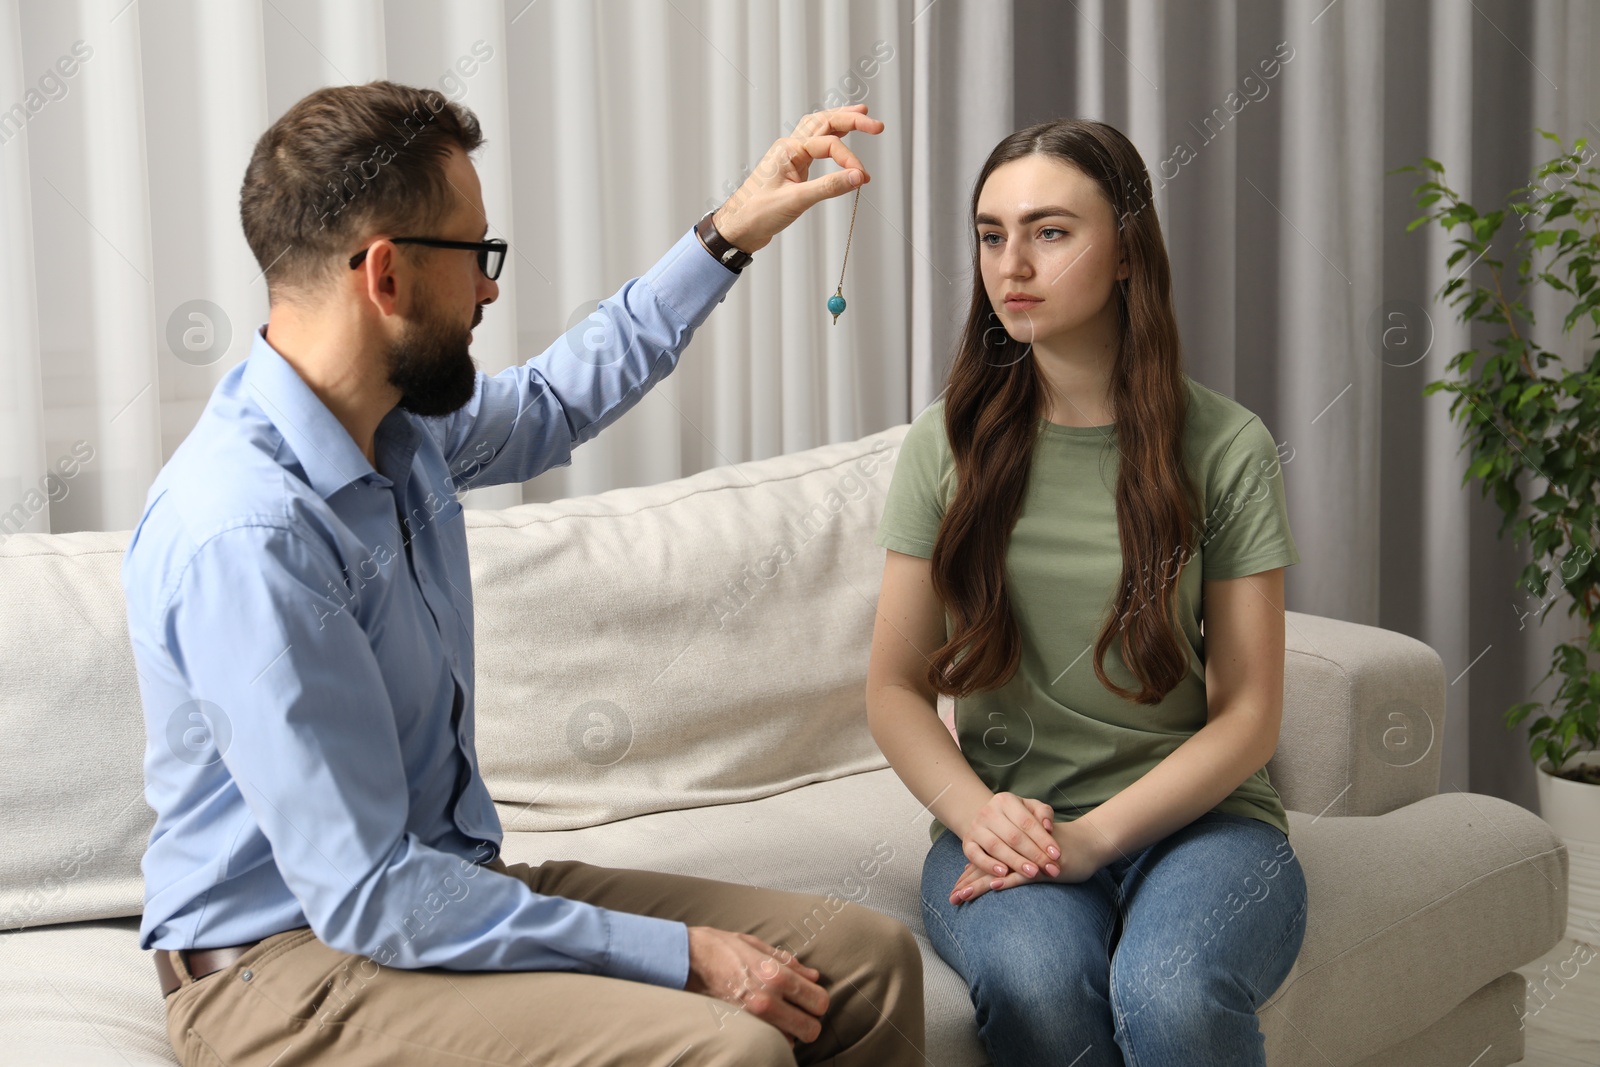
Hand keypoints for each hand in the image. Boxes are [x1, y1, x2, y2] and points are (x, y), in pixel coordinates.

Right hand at [684, 926, 828, 1047]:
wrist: (685, 960)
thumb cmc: (721, 948)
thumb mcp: (757, 945)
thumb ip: (789, 963)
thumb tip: (813, 976)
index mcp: (777, 975)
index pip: (819, 1002)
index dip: (818, 1001)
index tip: (810, 999)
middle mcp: (767, 1000)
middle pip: (811, 1030)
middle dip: (809, 1022)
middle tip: (800, 1012)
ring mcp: (752, 1018)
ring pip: (790, 1040)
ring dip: (789, 1030)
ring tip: (778, 1015)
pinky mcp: (738, 1028)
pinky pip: (766, 1041)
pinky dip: (770, 1036)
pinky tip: (763, 1021)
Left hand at [712, 105, 883, 253]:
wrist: (738, 227)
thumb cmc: (757, 213)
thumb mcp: (796, 201)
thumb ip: (829, 187)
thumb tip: (857, 177)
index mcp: (788, 149)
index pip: (828, 145)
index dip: (849, 160)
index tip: (861, 177)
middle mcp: (789, 147)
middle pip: (824, 122)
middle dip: (851, 120)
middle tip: (876, 124)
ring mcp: (791, 156)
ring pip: (818, 128)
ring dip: (840, 121)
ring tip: (861, 115)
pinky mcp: (793, 168)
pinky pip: (815, 144)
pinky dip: (831, 137)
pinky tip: (840, 137)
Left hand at [950, 816, 1114, 904]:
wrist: (1088, 843)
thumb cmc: (1060, 851)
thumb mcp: (1034, 857)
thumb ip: (1014, 864)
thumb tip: (992, 880)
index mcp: (1012, 850)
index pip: (987, 864)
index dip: (969, 877)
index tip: (954, 893)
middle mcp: (1017, 851)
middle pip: (988, 869)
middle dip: (969, 884)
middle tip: (951, 898)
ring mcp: (1029, 858)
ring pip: (1001, 871)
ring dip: (981, 884)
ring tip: (963, 895)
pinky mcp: (1043, 866)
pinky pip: (1024, 873)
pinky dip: (1009, 879)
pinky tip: (996, 885)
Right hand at [954, 791, 1061, 895]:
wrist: (988, 820)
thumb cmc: (1016, 816)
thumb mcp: (1030, 808)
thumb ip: (1043, 813)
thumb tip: (1048, 826)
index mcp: (1005, 800)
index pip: (1027, 822)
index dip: (1043, 839)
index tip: (1057, 855)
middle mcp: (988, 812)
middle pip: (1014, 836)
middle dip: (1034, 854)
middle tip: (1051, 869)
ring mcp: (976, 827)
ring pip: (996, 847)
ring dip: (1016, 862)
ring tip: (1033, 873)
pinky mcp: (967, 843)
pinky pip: (975, 856)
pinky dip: (988, 865)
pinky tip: (1003, 874)